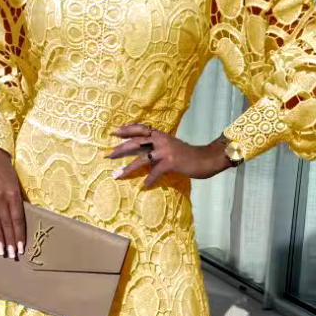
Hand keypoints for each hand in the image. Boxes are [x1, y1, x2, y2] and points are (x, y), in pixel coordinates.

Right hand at [0, 144, 25, 257]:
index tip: (21, 248)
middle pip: (6, 223)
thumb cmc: (7, 171)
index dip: (19, 234)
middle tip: (12, 255)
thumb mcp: (17, 183)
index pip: (17, 218)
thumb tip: (20, 220)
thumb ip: (18, 201)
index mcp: (13, 193)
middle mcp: (0, 197)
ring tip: (1, 251)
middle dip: (9, 240)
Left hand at [106, 124, 232, 187]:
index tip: (114, 132)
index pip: (141, 129)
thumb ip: (159, 148)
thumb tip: (145, 156)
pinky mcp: (171, 162)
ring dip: (129, 168)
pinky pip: (156, 172)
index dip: (127, 129)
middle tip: (108, 154)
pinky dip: (150, 180)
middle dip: (121, 149)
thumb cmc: (189, 155)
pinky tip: (144, 186)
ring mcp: (166, 151)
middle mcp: (161, 140)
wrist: (207, 158)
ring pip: (142, 158)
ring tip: (118, 175)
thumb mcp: (172, 147)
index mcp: (161, 135)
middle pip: (136, 142)